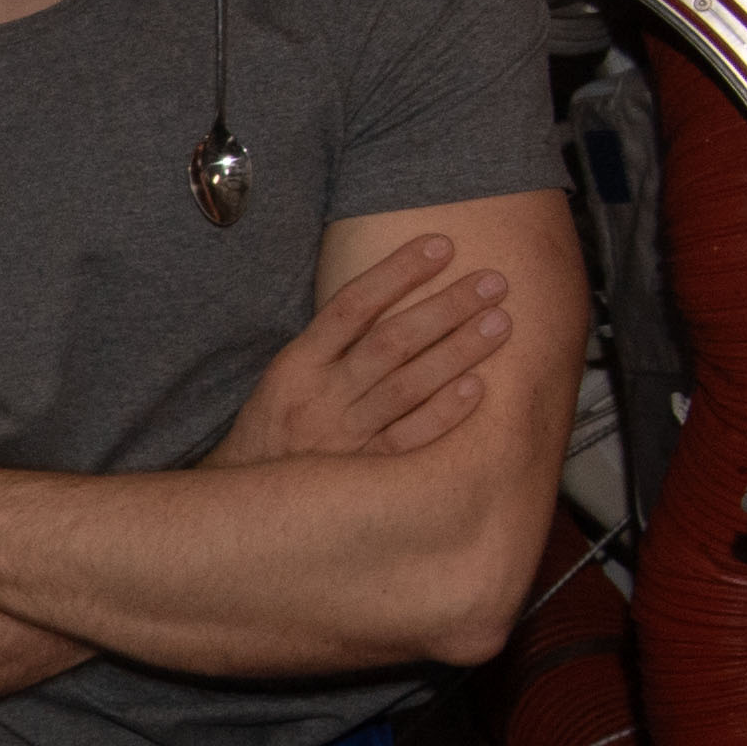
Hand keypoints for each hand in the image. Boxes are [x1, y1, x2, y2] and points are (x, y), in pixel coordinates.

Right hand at [208, 234, 508, 470]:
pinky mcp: (363, 473)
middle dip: (445, 307)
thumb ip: (333, 342)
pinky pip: (409, 439)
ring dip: (457, 351)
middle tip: (493, 281)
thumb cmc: (277, 427)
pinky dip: (443, 413)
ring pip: (407, 386)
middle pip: (390, 342)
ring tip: (500, 322)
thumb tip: (394, 289)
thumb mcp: (287, 377)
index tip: (442, 244)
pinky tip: (477, 387)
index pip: (350, 306)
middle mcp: (319, 398)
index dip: (397, 272)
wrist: (246, 501)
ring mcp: (342, 437)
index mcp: (296, 366)